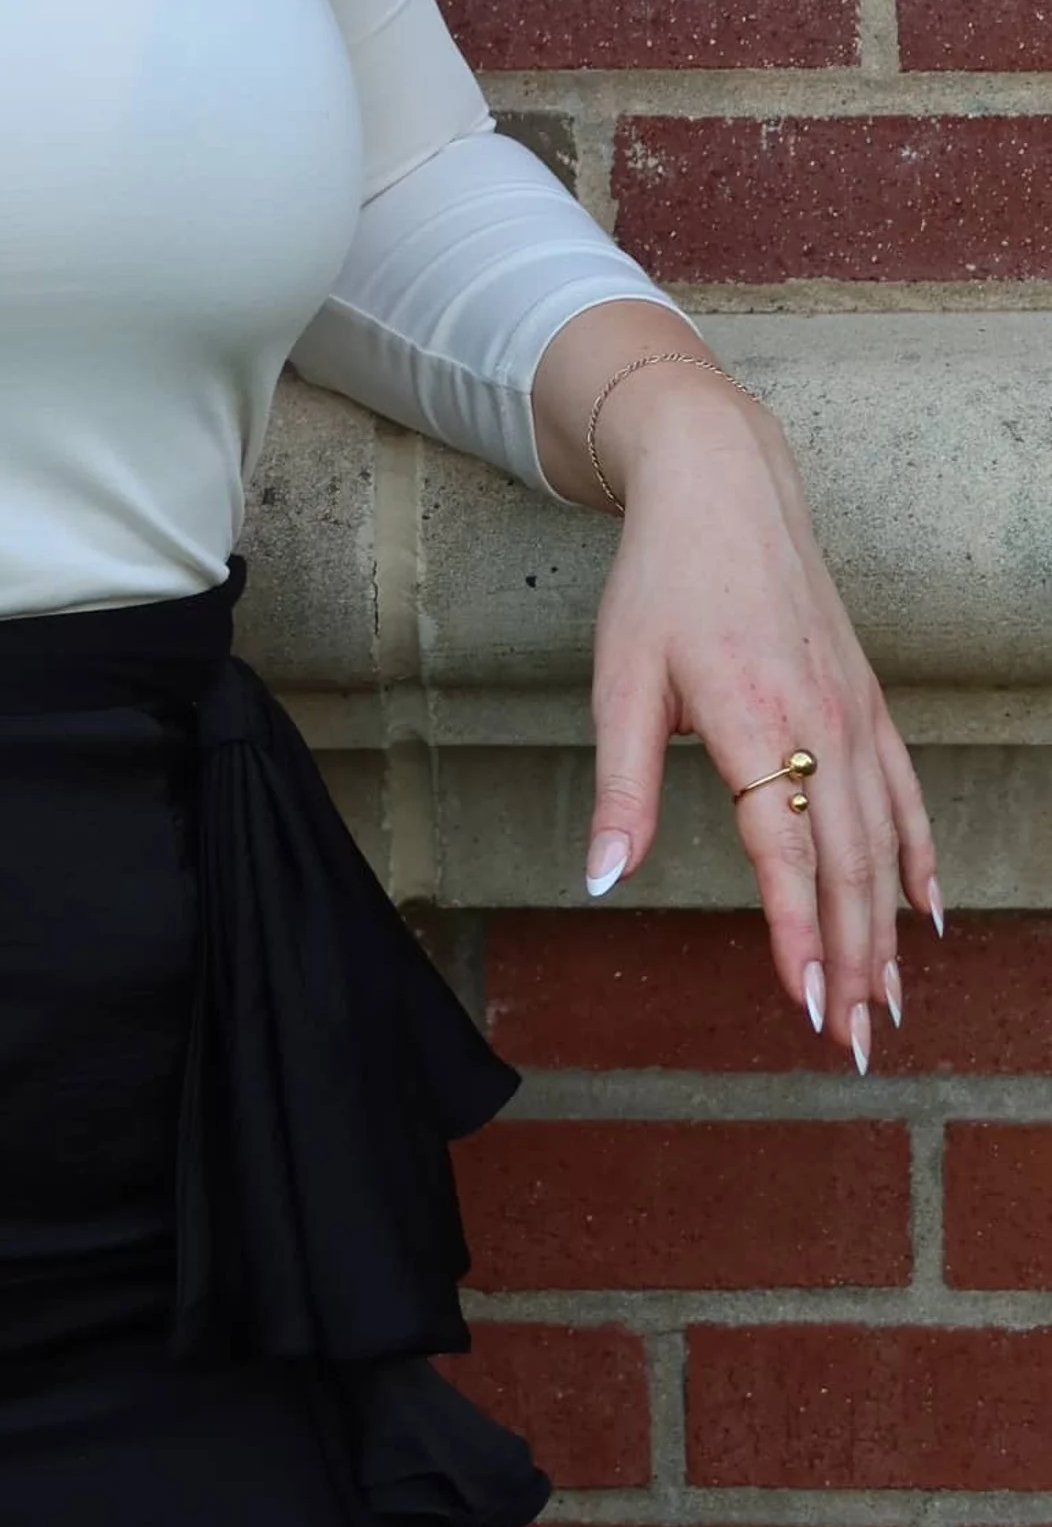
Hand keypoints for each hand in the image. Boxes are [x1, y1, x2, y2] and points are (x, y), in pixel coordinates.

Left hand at [566, 342, 939, 1070]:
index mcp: (753, 720)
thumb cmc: (662, 581)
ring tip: (887, 1002)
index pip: (784, 853)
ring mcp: (853, 712)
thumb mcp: (621, 678)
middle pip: (846, 865)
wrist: (723, 485)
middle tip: (853, 1041)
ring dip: (885, 929)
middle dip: (852, 960)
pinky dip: (919, 856)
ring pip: (883, 840)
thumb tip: (603, 877)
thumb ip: (622, 787)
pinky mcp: (866, 699)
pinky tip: (924, 911)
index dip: (796, 934)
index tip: (803, 1004)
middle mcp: (819, 723)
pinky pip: (904, 792)